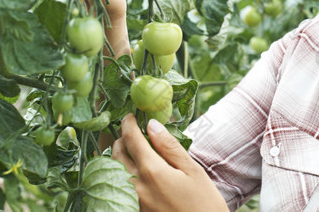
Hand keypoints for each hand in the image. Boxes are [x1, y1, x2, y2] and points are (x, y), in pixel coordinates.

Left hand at [112, 114, 228, 211]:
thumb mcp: (193, 171)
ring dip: (116, 157)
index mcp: (152, 171)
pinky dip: (119, 175)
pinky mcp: (133, 211)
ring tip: (127, 150)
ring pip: (113, 172)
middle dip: (119, 139)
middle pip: (116, 155)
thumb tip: (152, 124)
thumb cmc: (204, 203)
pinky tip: (130, 172)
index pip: (132, 139)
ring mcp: (132, 202)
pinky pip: (118, 188)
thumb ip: (169, 147)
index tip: (129, 116)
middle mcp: (136, 186)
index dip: (128, 124)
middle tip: (128, 132)